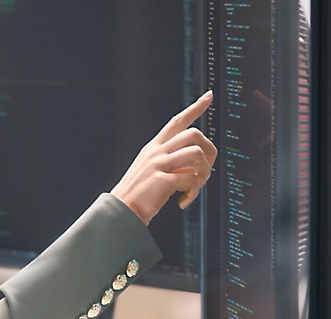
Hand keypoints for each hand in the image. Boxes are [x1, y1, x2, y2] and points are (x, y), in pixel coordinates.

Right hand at [111, 91, 216, 224]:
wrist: (121, 211)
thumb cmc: (140, 194)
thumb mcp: (153, 171)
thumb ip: (173, 164)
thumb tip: (199, 167)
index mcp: (153, 148)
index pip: (177, 122)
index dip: (195, 108)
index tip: (209, 95)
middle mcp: (156, 152)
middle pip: (193, 134)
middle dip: (208, 150)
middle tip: (207, 169)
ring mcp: (158, 165)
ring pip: (195, 154)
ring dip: (203, 173)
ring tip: (194, 187)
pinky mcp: (161, 181)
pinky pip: (190, 179)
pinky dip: (192, 192)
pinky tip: (182, 200)